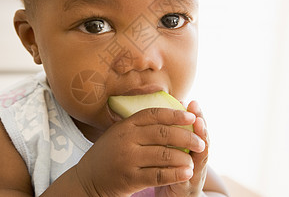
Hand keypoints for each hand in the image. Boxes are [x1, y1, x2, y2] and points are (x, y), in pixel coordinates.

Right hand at [75, 107, 205, 195]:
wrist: (88, 179)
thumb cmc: (110, 153)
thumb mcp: (120, 133)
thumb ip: (141, 123)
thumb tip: (174, 109)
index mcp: (125, 126)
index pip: (153, 114)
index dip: (174, 114)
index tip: (191, 115)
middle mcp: (126, 140)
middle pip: (163, 134)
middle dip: (186, 137)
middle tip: (200, 142)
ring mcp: (128, 159)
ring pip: (164, 155)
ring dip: (183, 158)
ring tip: (194, 160)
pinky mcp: (131, 178)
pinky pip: (159, 175)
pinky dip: (175, 174)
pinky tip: (186, 173)